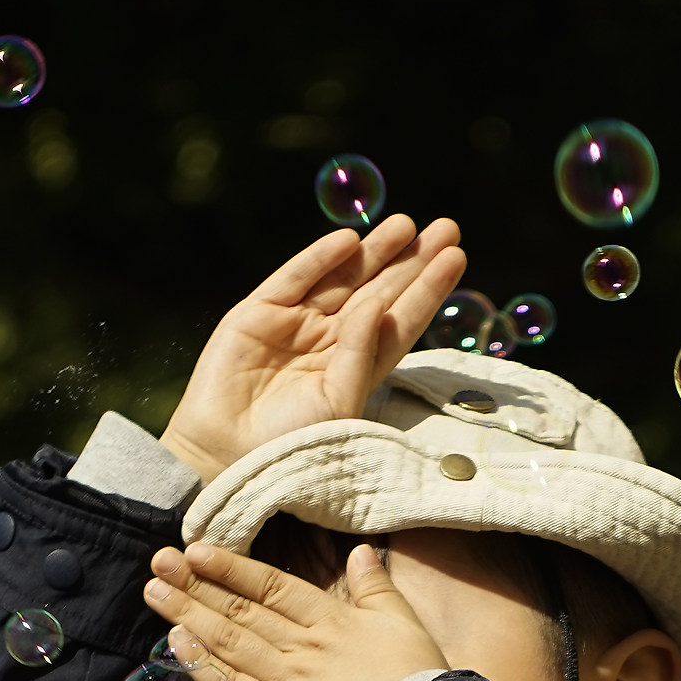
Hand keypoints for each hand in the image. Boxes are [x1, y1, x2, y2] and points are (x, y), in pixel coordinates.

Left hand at [144, 540, 448, 680]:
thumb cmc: (419, 680)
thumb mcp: (402, 621)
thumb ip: (375, 587)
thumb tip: (361, 552)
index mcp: (330, 620)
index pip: (272, 585)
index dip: (233, 567)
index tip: (197, 550)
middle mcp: (301, 645)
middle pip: (240, 610)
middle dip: (196, 585)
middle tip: (159, 563)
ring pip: (229, 642)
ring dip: (189, 615)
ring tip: (154, 592)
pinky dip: (203, 666)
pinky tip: (176, 645)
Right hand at [158, 215, 466, 484]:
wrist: (225, 455)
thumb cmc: (290, 444)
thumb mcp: (339, 403)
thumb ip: (362, 354)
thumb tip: (377, 306)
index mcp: (355, 367)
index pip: (400, 321)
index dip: (427, 290)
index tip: (454, 258)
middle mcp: (328, 341)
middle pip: (378, 292)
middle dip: (410, 261)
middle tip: (446, 229)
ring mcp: (293, 325)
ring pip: (341, 279)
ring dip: (374, 251)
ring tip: (406, 225)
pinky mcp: (257, 314)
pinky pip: (293, 278)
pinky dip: (318, 259)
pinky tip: (349, 240)